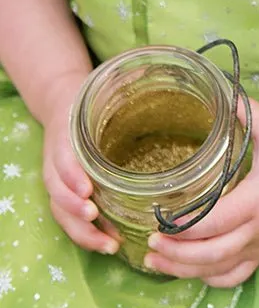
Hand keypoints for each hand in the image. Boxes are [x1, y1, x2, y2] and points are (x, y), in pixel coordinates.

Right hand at [41, 90, 119, 255]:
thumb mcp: (106, 81)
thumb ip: (128, 76)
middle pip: (57, 192)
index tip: (86, 187)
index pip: (62, 157)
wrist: (63, 102)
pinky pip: (71, 219)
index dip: (70, 174)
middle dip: (73, 210)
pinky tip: (109, 242)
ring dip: (82, 230)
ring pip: (62, 212)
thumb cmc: (93, 94)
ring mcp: (61, 180)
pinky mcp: (69, 193)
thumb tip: (152, 63)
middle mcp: (58, 161)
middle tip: (95, 218)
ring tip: (108, 244)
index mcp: (66, 134)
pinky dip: (87, 234)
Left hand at [143, 100, 258, 286]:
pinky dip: (208, 278)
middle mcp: (256, 228)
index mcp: (257, 199)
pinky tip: (187, 271)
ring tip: (154, 260)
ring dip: (184, 270)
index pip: (216, 220)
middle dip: (177, 253)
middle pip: (212, 253)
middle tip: (150, 242)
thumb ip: (250, 113)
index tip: (160, 219)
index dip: (185, 225)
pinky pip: (233, 277)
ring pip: (219, 270)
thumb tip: (225, 91)